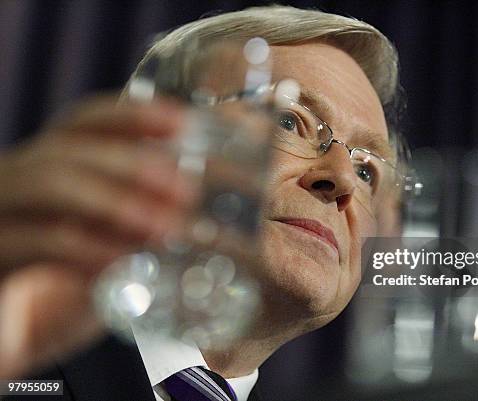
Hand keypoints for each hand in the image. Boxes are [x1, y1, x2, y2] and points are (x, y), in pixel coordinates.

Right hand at [0, 95, 190, 377]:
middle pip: (70, 147)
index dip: (131, 116)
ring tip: (164, 228)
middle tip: (185, 189)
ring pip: (50, 183)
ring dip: (115, 202)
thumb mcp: (101, 261)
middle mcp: (15, 182)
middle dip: (133, 163)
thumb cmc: (53, 302)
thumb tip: (187, 218)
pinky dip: (84, 249)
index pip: (83, 124)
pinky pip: (35, 242)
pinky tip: (121, 262)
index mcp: (44, 172)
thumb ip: (131, 238)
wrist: (2, 349)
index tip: (182, 122)